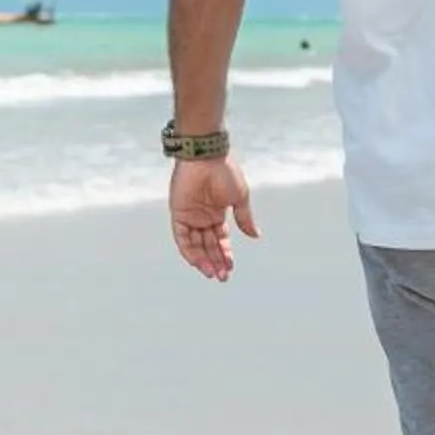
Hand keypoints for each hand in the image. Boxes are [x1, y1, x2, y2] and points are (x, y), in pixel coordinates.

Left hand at [169, 155, 259, 281]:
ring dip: (203, 260)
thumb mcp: (240, 198)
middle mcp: (202, 217)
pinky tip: (199, 262)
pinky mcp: (178, 214)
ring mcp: (190, 216)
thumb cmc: (225, 172)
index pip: (220, 240)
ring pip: (195, 245)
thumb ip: (245, 218)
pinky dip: (189, 251)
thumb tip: (256, 236)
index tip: (231, 268)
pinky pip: (182, 238)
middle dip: (215, 262)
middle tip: (222, 277)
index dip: (225, 254)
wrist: (207, 156)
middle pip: (208, 246)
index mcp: (217, 213)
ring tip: (212, 273)